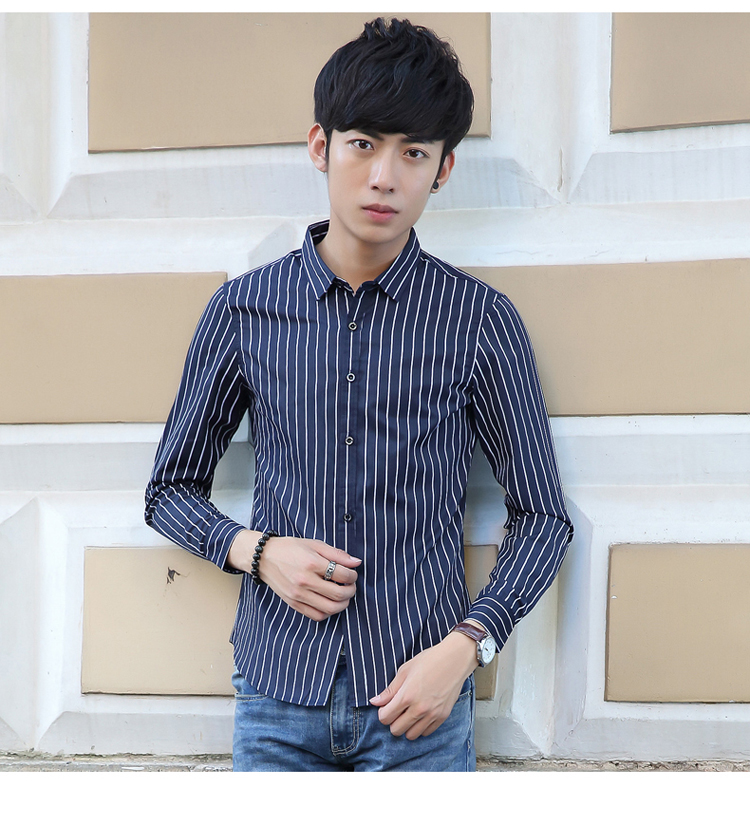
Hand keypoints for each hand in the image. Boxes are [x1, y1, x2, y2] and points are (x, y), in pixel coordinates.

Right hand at [227, 530, 360, 620]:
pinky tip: (329, 602)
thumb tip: (357, 563)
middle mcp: (305, 581)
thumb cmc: (290, 549)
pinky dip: (328, 612)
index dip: (353, 575)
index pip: (343, 575)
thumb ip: (337, 554)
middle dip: (351, 591)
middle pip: (339, 594)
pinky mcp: (293, 604)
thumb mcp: (314, 544)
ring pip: (330, 609)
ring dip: (343, 604)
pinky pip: (317, 616)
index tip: (352, 573)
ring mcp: (298, 595)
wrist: (264, 558)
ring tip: (343, 596)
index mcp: (312, 563)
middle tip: (351, 586)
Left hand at [368, 629, 477, 739]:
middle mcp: (419, 709)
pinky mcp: (442, 717)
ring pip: (411, 735)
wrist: (454, 660)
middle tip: (397, 710)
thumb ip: (390, 690)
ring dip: (406, 727)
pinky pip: (426, 733)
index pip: (385, 718)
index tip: (386, 707)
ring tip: (409, 714)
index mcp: (407, 695)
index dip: (382, 713)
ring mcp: (432, 714)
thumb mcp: (405, 670)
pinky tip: (420, 715)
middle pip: (396, 730)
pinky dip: (420, 727)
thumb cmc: (429, 661)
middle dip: (393, 721)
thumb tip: (374, 702)